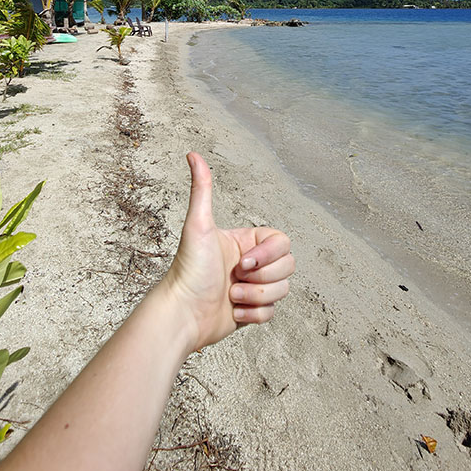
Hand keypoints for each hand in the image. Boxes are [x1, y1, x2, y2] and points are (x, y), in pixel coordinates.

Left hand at [163, 153, 294, 352]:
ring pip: (282, 289)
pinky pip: (272, 312)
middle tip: (234, 278)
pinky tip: (234, 311)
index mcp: (245, 241)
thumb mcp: (198, 225)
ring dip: (256, 296)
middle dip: (262, 278)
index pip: (281, 242)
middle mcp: (251, 262)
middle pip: (287, 266)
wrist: (182, 315)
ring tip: (231, 295)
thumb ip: (202, 189)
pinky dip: (254, 314)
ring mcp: (252, 286)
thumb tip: (192, 154)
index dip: (268, 255)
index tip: (243, 262)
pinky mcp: (251, 310)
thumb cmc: (188, 271)